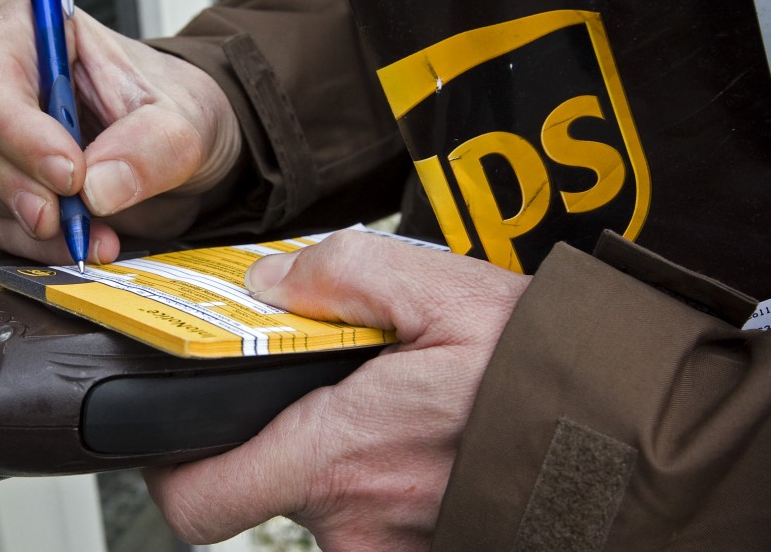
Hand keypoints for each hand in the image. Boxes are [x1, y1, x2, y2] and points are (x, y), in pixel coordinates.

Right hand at [0, 0, 241, 262]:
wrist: (184, 152)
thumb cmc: (175, 111)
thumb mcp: (186, 123)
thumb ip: (149, 148)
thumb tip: (96, 188)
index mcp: (31, 31)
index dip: (15, 128)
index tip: (68, 172)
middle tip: (55, 214)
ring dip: (22, 218)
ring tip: (90, 231)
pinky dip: (33, 244)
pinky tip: (80, 241)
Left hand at [144, 229, 530, 550]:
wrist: (630, 437)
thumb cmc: (539, 368)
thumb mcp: (437, 288)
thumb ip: (339, 274)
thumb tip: (269, 286)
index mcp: (337, 458)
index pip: (197, 502)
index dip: (169, 470)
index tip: (180, 430)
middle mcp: (357, 525)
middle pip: (262, 497)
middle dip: (273, 445)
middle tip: (308, 395)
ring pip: (326, 508)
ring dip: (337, 462)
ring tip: (383, 409)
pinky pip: (376, 522)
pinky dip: (381, 484)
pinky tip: (418, 443)